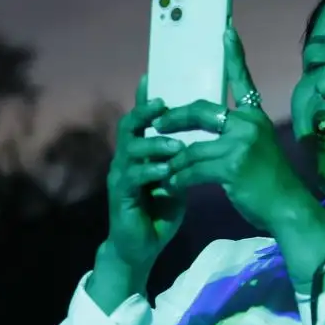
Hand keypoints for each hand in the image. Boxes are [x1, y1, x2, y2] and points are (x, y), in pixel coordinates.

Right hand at [102, 80, 187, 278]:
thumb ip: (181, 159)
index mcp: (140, 154)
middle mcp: (125, 160)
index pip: (142, 120)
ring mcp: (120, 177)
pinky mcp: (120, 196)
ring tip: (176, 147)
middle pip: (129, 126)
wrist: (140, 247)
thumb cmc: (158, 213)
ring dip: (154, 146)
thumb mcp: (175, 180)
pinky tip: (166, 172)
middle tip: (163, 105)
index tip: (153, 77)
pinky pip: (132, 177)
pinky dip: (150, 172)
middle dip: (145, 113)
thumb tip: (203, 138)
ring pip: (131, 150)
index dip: (145, 100)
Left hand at [153, 27, 317, 231]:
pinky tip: (171, 185)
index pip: (241, 80)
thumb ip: (234, 135)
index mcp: (255, 116)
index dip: (233, 55)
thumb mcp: (255, 149)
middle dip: (174, 118)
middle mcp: (249, 123)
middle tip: (156, 124)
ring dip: (173, 160)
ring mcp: (240, 143)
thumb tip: (205, 129)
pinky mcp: (231, 165)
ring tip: (161, 168)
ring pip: (191, 146)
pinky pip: (192, 168)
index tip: (225, 30)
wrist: (286, 207)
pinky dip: (178, 178)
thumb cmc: (267, 182)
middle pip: (200, 111)